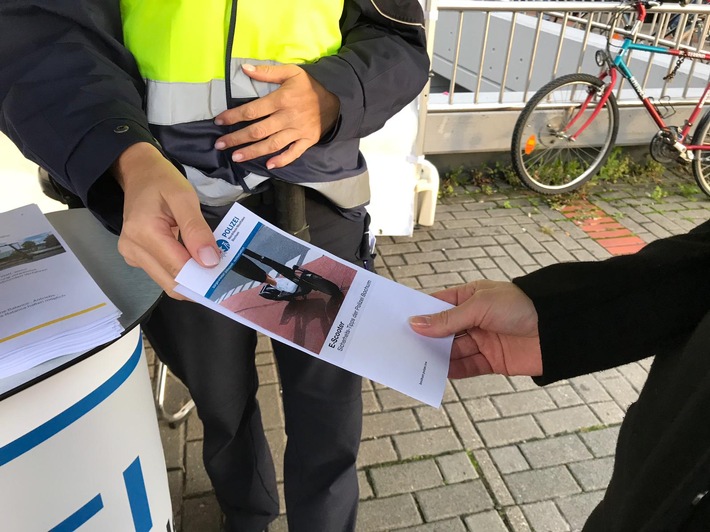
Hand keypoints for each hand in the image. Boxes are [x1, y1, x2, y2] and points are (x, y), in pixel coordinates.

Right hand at [112, 143, 219, 297]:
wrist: (139, 173)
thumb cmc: (162, 180)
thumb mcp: (184, 197)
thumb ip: (196, 229)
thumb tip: (210, 262)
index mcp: (143, 232)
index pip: (177, 268)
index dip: (203, 277)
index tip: (227, 276)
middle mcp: (132, 249)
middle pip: (171, 282)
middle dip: (198, 284)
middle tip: (224, 277)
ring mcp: (132, 256)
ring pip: (167, 282)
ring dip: (191, 280)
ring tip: (213, 270)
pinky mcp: (137, 258)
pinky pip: (163, 273)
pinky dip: (182, 272)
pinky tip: (197, 263)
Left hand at [213, 63, 339, 168]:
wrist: (336, 99)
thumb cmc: (309, 86)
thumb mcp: (291, 72)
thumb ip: (267, 72)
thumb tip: (244, 68)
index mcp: (282, 99)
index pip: (252, 110)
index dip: (234, 116)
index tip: (219, 121)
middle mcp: (288, 117)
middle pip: (258, 131)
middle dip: (237, 138)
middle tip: (221, 145)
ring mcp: (297, 131)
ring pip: (272, 144)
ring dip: (253, 152)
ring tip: (236, 157)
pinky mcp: (307, 141)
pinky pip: (293, 153)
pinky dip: (282, 160)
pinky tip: (268, 166)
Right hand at [409, 280, 542, 378]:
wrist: (557, 329)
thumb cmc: (520, 306)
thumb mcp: (479, 306)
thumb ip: (448, 319)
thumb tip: (416, 324)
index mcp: (469, 298)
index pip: (438, 306)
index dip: (420, 314)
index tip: (398, 322)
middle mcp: (473, 319)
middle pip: (442, 331)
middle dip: (425, 338)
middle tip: (402, 346)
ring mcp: (482, 340)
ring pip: (452, 351)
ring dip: (436, 356)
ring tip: (415, 362)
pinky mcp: (491, 361)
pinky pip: (466, 367)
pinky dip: (452, 371)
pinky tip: (437, 373)